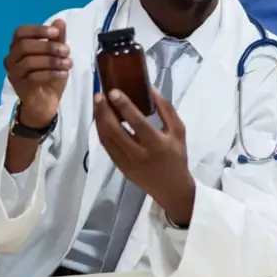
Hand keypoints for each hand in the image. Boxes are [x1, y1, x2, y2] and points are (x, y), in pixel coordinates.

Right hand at [3, 19, 70, 127]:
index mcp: (18, 46)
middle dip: (48, 47)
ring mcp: (12, 72)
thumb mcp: (57, 54)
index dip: (38, 30)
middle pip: (25, 46)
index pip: (20, 32)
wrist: (45, 101)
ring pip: (28, 62)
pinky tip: (63, 74)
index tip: (56, 33)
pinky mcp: (18, 86)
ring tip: (68, 64)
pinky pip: (32, 77)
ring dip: (51, 61)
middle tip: (67, 51)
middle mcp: (11, 57)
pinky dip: (50, 73)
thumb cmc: (49, 74)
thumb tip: (60, 21)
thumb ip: (57, 39)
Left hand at [94, 88, 195, 224]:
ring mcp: (127, 162)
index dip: (124, 106)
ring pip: (107, 139)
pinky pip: (107, 147)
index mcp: (157, 144)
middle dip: (104, 111)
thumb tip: (150, 88)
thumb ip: (166, 109)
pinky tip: (101, 119)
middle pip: (116, 131)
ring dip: (100, 119)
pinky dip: (101, 131)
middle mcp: (139, 154)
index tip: (113, 91)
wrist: (171, 188)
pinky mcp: (120, 167)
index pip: (137, 122)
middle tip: (99, 95)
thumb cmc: (177, 156)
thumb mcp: (179, 131)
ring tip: (98, 103)